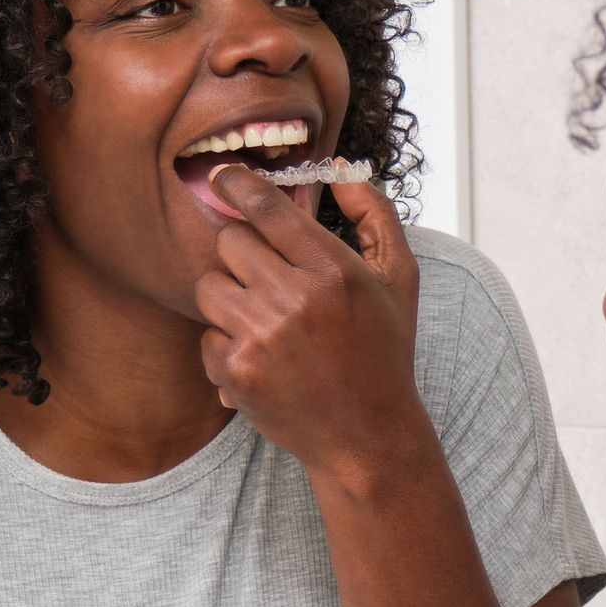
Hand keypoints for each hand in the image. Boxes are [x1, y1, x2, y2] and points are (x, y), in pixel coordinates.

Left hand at [194, 168, 424, 486]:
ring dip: (230, 297)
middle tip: (267, 274)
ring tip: (264, 318)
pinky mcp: (236, 373)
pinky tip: (262, 358)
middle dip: (243, 252)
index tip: (224, 177)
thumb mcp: (399, 279)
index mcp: (333, 270)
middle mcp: (294, 299)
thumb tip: (339, 171)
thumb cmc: (383, 352)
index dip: (238, 183)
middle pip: (229, 241)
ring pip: (209, 286)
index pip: (266, 207)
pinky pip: (206, 335)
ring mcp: (261, 338)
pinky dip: (227, 344)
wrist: (368, 435)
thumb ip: (375, 215)